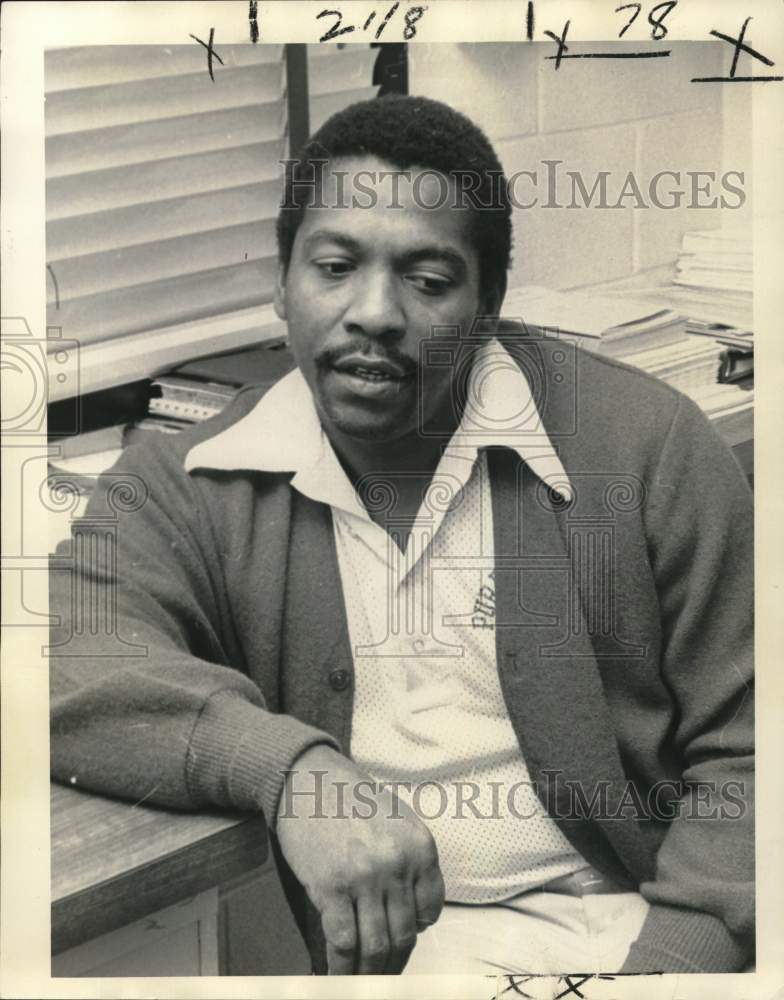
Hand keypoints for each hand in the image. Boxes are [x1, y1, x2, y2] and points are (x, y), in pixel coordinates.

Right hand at [276, 744, 444, 973]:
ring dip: (370, 975)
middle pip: (403, 936)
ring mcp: (365, 877)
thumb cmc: (351, 800)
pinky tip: (336, 973)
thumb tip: (414, 918)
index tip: (402, 945)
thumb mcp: (397, 821)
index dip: (416, 934)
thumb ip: (409, 864)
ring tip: (362, 983)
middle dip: (394, 965)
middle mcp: (397, 864)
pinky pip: (343, 942)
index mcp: (420, 846)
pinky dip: (341, 967)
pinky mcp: (331, 887)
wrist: (308, 779)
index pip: (431, 911)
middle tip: (383, 977)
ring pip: (376, 947)